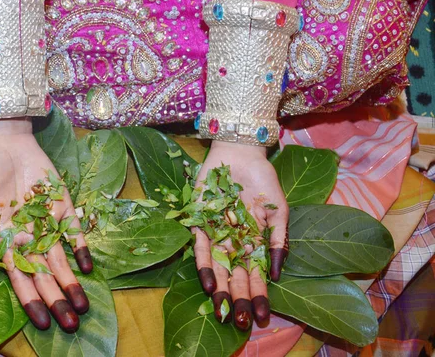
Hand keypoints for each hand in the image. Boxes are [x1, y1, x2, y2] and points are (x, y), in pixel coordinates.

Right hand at [0, 118, 92, 332]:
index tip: (42, 322)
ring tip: (83, 307)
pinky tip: (88, 267)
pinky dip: (81, 248)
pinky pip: (73, 232)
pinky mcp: (63, 207)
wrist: (7, 142)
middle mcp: (28, 237)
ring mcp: (47, 223)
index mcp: (5, 240)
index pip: (19, 276)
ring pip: (61, 260)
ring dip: (71, 282)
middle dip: (56, 298)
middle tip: (71, 325)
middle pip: (44, 274)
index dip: (30, 299)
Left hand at [193, 141, 287, 329]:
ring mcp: (215, 233)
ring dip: (219, 290)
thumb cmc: (263, 181)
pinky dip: (202, 266)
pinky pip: (199, 247)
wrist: (241, 154)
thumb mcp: (278, 211)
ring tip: (223, 311)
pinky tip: (208, 284)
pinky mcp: (198, 222)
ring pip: (216, 268)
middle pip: (234, 276)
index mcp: (252, 242)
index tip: (262, 316)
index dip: (259, 295)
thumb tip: (276, 273)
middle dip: (238, 298)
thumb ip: (278, 241)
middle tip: (241, 322)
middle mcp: (233, 242)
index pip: (255, 274)